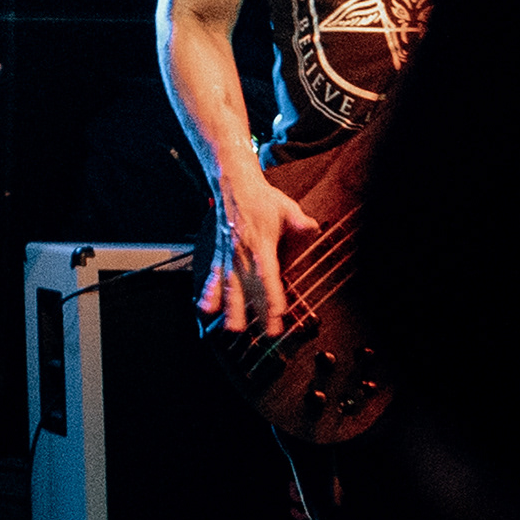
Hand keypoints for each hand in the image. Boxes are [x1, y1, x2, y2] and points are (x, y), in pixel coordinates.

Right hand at [199, 164, 319, 337]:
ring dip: (232, 309)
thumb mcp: (285, 206)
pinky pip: (214, 277)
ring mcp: (229, 256)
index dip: (272, 295)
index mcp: (261, 244)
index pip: (268, 274)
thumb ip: (298, 220)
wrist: (234, 186)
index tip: (279, 312)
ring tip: (234, 329)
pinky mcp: (220, 255)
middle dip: (259, 312)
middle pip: (251, 288)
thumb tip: (312, 226)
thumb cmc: (262, 199)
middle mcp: (242, 254)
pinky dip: (209, 293)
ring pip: (230, 288)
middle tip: (268, 333)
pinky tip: (206, 309)